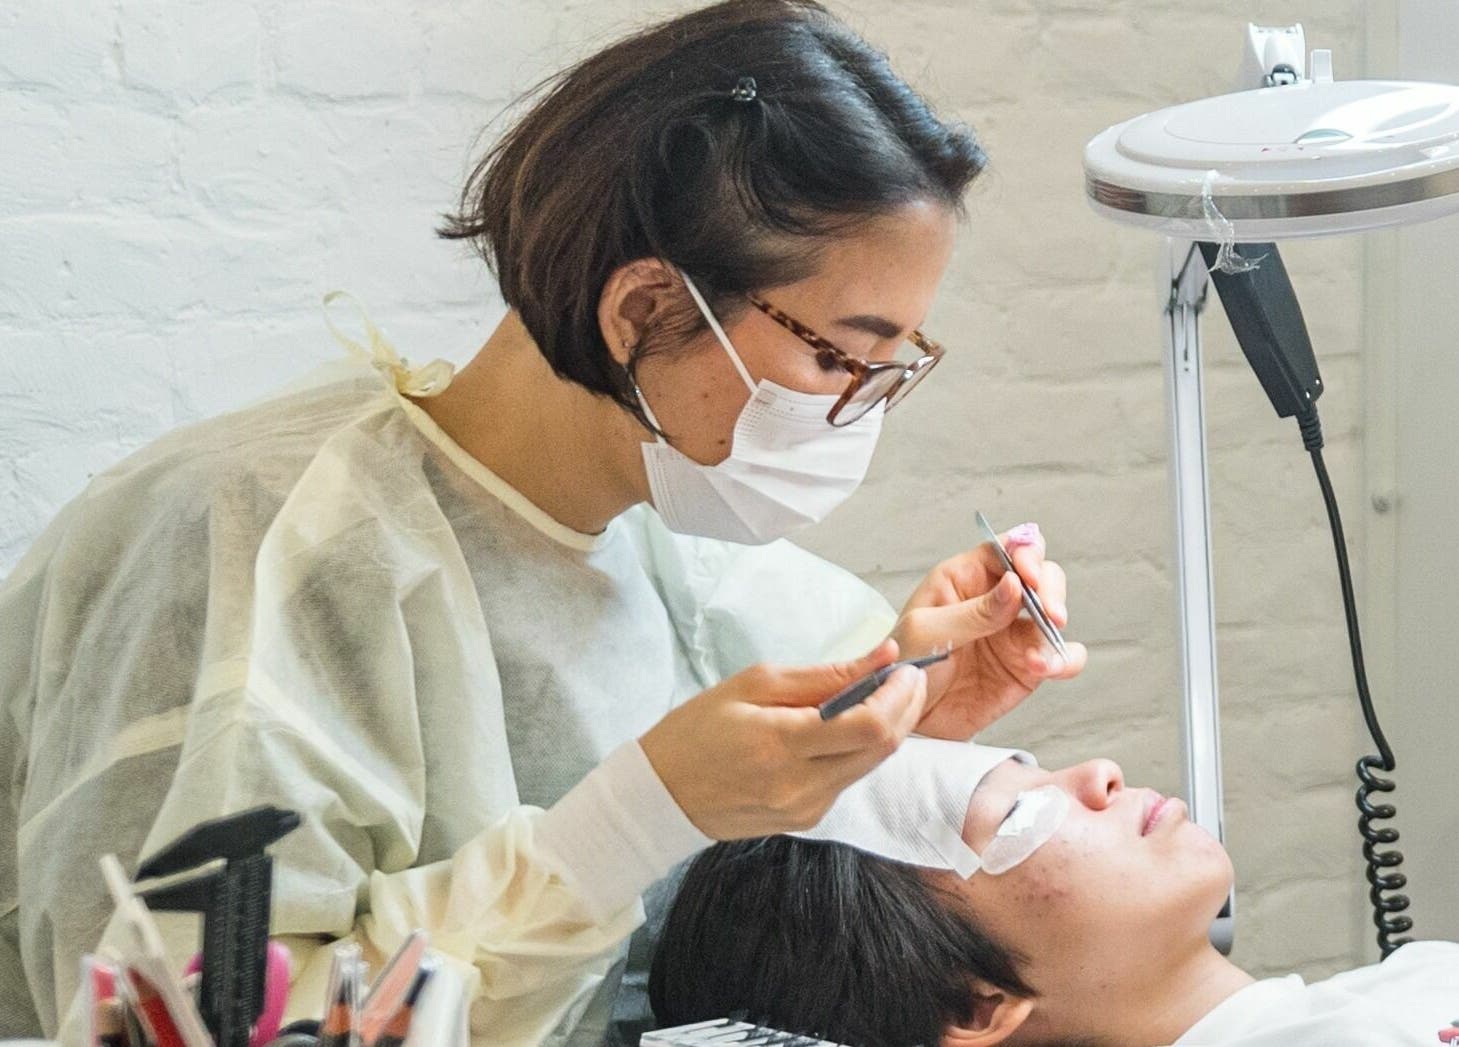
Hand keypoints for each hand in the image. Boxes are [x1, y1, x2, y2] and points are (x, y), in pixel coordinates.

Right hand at [639, 641, 928, 839]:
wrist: (660, 795)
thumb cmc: (696, 730)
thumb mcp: (753, 684)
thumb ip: (823, 675)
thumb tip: (881, 657)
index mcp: (783, 744)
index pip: (869, 726)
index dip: (899, 696)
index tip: (905, 668)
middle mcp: (802, 786)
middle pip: (882, 749)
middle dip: (904, 708)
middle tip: (903, 677)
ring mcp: (807, 809)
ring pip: (870, 766)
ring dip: (884, 729)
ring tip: (875, 696)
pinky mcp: (806, 821)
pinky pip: (847, 780)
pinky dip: (857, 750)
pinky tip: (843, 729)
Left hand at [891, 522, 1086, 739]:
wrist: (905, 714)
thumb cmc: (902, 663)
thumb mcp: (926, 631)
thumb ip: (973, 611)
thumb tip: (1015, 584)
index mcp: (965, 578)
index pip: (1006, 549)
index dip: (1025, 554)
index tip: (1028, 576)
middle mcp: (996, 600)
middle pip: (1041, 575)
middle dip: (1051, 589)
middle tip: (1051, 615)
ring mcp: (1014, 633)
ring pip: (1056, 614)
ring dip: (1056, 628)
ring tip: (1037, 656)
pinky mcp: (1027, 667)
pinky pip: (1060, 657)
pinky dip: (1062, 660)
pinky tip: (1041, 669)